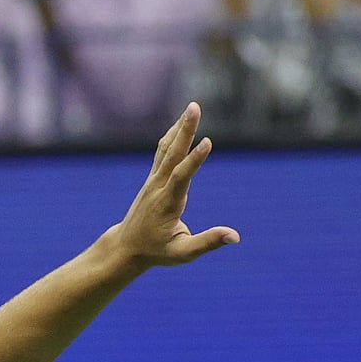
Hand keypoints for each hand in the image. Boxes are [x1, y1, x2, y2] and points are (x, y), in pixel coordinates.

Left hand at [107, 103, 240, 268]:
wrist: (125, 248)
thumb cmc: (156, 252)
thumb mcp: (183, 253)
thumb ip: (207, 242)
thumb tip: (235, 236)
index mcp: (167, 203)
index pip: (182, 177)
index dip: (195, 160)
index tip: (208, 142)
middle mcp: (158, 188)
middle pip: (172, 155)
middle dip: (185, 131)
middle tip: (194, 108)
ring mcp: (153, 182)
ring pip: (166, 150)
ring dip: (180, 129)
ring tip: (192, 108)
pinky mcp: (153, 180)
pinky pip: (163, 154)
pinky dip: (172, 138)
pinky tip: (181, 124)